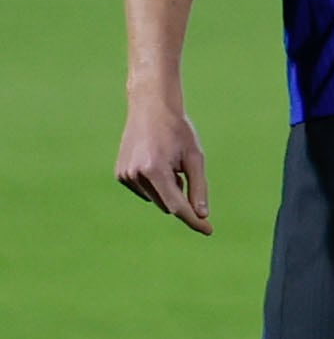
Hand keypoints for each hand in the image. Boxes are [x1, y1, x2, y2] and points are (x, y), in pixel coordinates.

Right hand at [115, 99, 211, 233]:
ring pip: (156, 199)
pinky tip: (155, 161)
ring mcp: (125, 176)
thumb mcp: (194, 157)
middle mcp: (136, 175)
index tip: (208, 230)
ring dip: (168, 189)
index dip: (193, 220)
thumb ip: (198, 187)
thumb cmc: (178, 131)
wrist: (150, 108)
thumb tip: (201, 214)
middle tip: (184, 171)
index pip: (177, 206)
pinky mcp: (120, 174)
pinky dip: (155, 184)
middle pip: (167, 204)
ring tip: (169, 162)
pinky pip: (145, 191)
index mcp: (155, 170)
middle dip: (181, 196)